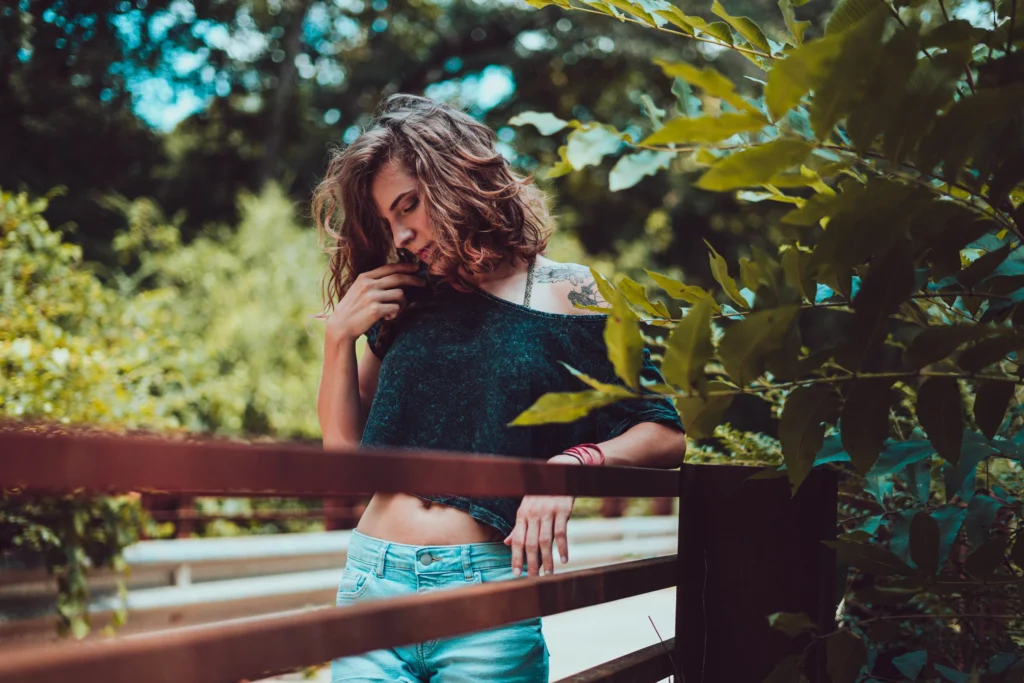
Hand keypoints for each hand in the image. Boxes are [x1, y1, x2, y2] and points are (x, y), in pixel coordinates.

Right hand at [325, 262, 423, 343]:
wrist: (340, 326)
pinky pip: (396, 308)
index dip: (405, 266)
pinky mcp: (375, 309)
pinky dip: (395, 314)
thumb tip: (396, 279)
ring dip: (401, 304)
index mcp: (364, 277)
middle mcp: (368, 284)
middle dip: (414, 279)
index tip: (416, 267)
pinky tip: (387, 318)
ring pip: (400, 294)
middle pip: (399, 278)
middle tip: (423, 283)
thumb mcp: (358, 290)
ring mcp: (371, 296)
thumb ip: (374, 283)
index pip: (389, 268)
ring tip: (393, 311)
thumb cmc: (352, 310)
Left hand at [504, 455, 578, 576]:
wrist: (558, 473)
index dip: (516, 557)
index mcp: (522, 514)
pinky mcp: (562, 510)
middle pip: (530, 543)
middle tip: (533, 579)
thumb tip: (507, 543)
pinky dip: (563, 547)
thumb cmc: (541, 494)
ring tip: (548, 573)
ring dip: (547, 559)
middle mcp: (533, 514)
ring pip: (545, 540)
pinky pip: (561, 532)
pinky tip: (564, 559)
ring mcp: (548, 512)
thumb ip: (518, 527)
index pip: (517, 540)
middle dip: (531, 563)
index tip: (516, 573)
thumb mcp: (527, 508)